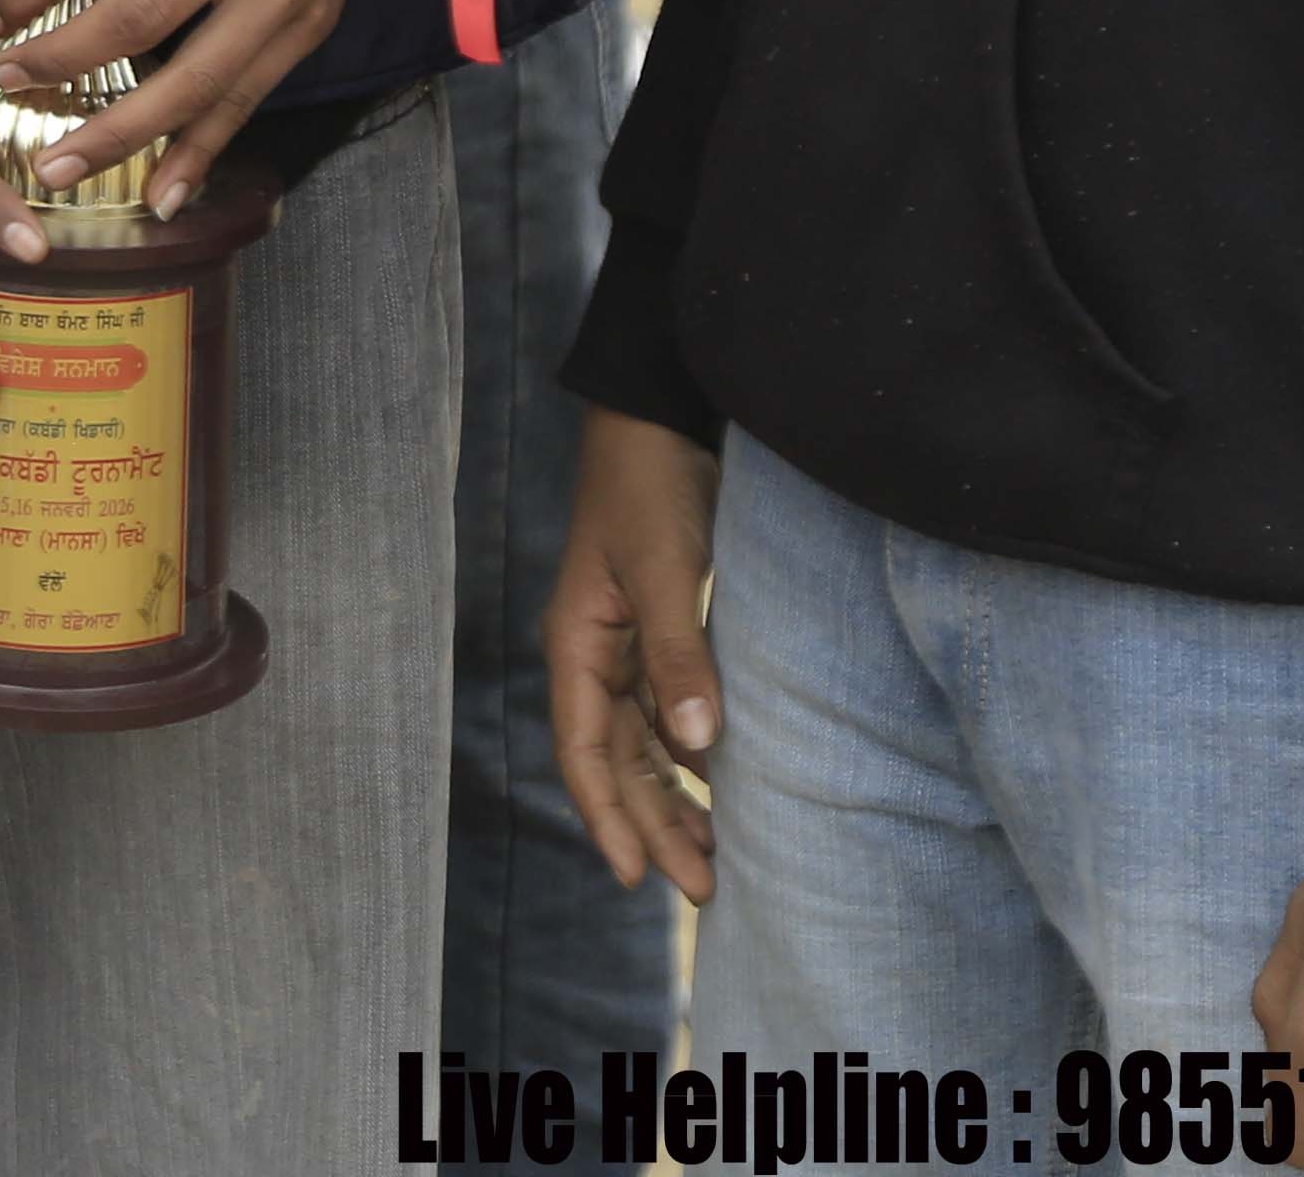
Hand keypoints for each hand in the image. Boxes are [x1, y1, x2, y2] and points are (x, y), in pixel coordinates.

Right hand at [545, 410, 725, 904]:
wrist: (664, 416)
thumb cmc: (651, 487)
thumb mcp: (665, 570)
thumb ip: (679, 658)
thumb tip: (699, 750)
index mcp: (577, 645)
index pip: (586, 753)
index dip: (609, 819)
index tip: (640, 879)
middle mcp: (596, 654)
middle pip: (619, 761)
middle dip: (654, 825)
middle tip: (704, 888)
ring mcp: (628, 643)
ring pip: (647, 743)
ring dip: (675, 796)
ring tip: (717, 852)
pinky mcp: (664, 627)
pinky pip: (672, 708)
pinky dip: (695, 750)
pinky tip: (726, 778)